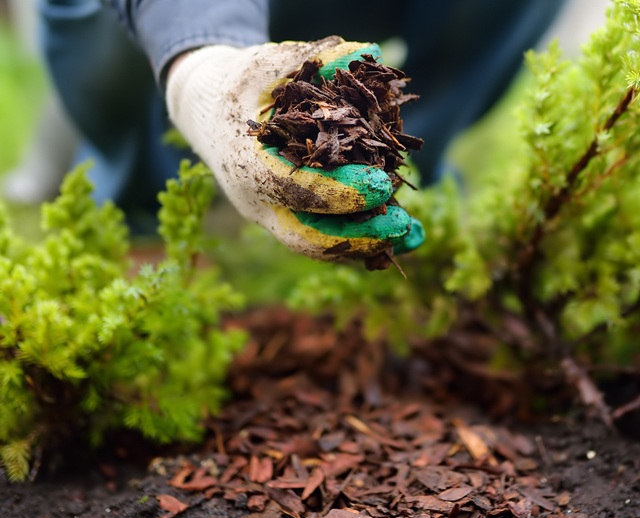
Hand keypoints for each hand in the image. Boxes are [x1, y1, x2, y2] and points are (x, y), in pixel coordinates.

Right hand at [166, 37, 423, 260]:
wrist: (207, 113)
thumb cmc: (238, 86)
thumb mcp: (266, 65)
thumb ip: (312, 59)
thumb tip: (367, 54)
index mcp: (246, 165)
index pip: (294, 188)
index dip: (339, 192)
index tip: (383, 185)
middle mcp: (256, 201)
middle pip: (307, 236)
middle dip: (358, 237)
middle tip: (404, 226)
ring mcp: (270, 215)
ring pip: (318, 244)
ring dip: (367, 245)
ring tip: (413, 236)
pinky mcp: (285, 217)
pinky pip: (323, 237)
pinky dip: (360, 239)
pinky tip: (398, 234)